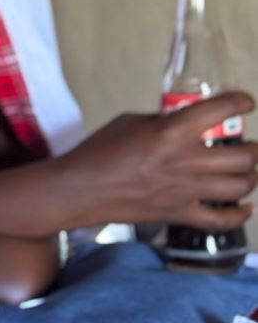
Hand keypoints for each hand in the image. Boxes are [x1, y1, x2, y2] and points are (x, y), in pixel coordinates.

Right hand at [56, 92, 257, 231]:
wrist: (82, 188)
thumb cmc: (100, 150)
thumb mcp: (131, 121)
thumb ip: (164, 121)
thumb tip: (185, 125)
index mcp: (172, 131)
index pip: (221, 110)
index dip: (241, 102)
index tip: (246, 102)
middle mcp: (185, 161)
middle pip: (243, 156)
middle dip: (253, 148)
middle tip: (248, 145)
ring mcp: (186, 191)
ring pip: (240, 186)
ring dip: (250, 176)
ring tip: (246, 171)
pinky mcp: (180, 214)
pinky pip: (221, 220)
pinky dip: (239, 215)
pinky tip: (245, 207)